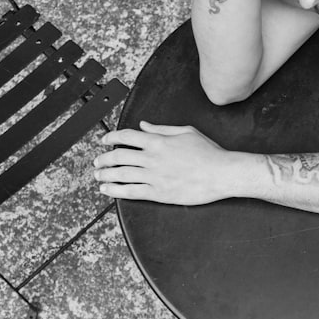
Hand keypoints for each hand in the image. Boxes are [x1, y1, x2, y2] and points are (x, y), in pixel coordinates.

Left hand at [93, 121, 235, 204]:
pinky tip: (107, 189)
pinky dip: (115, 190)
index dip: (111, 137)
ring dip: (105, 174)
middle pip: (118, 156)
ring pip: (121, 174)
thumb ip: (161, 129)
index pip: (126, 136)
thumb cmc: (208, 153)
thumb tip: (144, 126)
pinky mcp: (158, 193)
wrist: (221, 173)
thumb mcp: (186, 132)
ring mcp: (154, 176)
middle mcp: (152, 158)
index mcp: (158, 141)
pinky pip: (130, 192)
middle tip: (97, 161)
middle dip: (104, 158)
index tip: (104, 140)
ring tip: (97, 175)